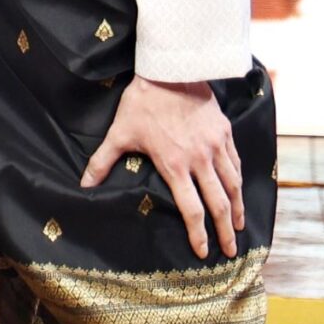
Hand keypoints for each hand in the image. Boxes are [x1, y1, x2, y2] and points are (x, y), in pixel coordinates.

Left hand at [82, 75, 244, 258]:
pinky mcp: (224, 132)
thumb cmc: (141, 103)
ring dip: (238, 207)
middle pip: (219, 202)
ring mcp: (215, 145)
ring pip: (234, 184)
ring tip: (240, 225)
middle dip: (226, 230)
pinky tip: (239, 190)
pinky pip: (236, 162)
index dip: (198, 233)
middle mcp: (200, 159)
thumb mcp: (118, 133)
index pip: (191, 208)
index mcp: (174, 164)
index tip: (204, 251)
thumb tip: (83, 186)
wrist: (170, 71)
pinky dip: (239, 180)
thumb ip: (102, 162)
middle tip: (231, 251)